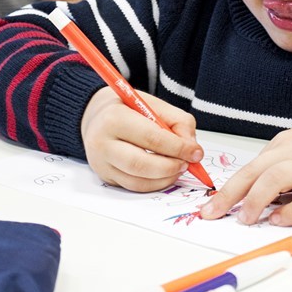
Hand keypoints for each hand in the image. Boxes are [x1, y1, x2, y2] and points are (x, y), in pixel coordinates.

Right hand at [81, 87, 203, 191]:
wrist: (96, 116)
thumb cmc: (127, 109)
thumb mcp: (154, 104)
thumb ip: (178, 122)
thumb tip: (192, 149)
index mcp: (114, 118)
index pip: (151, 138)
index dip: (178, 148)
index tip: (195, 152)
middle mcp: (103, 143)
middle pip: (140, 164)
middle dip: (170, 167)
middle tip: (187, 164)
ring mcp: (101, 163)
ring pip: (137, 181)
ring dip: (164, 179)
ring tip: (178, 168)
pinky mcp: (105, 176)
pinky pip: (133, 187)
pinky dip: (154, 184)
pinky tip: (164, 174)